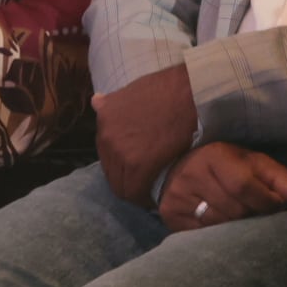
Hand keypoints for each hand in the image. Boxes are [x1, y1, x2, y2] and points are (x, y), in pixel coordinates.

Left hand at [93, 65, 195, 205]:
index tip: (134, 171)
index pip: (106, 153)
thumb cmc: (169, 88)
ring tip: (150, 192)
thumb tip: (95, 101)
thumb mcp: (132, 90)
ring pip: (121, 184)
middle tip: (144, 184)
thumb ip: (112, 103)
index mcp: (104, 117)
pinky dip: (143, 198)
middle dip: (126, 179)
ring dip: (134, 190)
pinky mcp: (138, 165)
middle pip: (111, 171)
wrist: (192, 93)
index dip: (120, 165)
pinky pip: (135, 191)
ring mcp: (120, 152)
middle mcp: (106, 136)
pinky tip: (153, 198)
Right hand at [157, 141, 286, 232]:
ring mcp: (177, 196)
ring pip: (219, 224)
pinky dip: (217, 234)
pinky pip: (202, 234)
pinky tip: (221, 225)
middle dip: (251, 215)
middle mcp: (191, 174)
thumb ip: (278, 178)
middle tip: (254, 212)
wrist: (180, 168)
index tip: (274, 206)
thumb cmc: (226, 167)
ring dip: (235, 227)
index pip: (244, 186)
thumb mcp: (253, 164)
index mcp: (214, 156)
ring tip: (238, 218)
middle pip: (234, 209)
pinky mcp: (170, 215)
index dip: (265, 201)